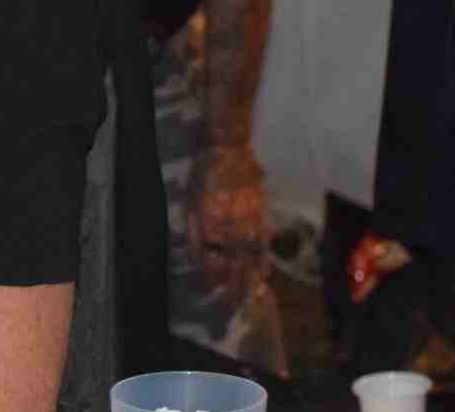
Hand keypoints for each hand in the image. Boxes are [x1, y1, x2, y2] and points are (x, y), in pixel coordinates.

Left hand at [189, 144, 266, 295]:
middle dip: (232, 286)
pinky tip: (264, 272)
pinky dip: (264, 259)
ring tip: (250, 297)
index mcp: (209, 223)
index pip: (209, 258)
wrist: (228, 148)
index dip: (208, 277)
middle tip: (231, 304)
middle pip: (232, 263)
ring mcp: (247, 221)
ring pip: (250, 256)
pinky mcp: (260, 214)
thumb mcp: (190, 201)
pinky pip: (263, 242)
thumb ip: (194, 231)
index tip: (207, 290)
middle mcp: (229, 226)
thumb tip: (195, 258)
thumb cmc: (203, 174)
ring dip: (250, 278)